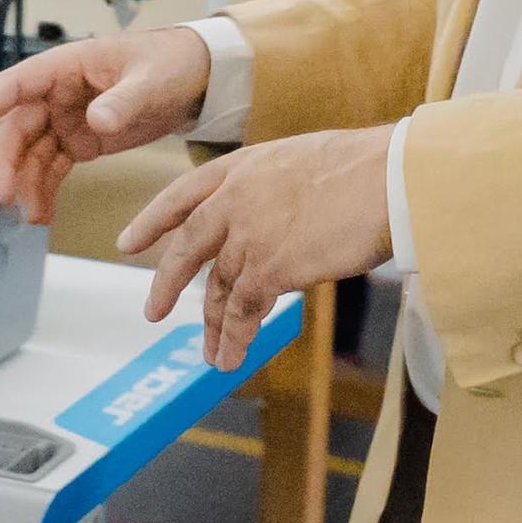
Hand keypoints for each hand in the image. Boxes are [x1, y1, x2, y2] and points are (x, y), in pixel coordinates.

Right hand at [0, 24, 214, 228]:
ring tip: (33, 218)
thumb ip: (124, 101)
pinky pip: (53, 167)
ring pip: (32, 153)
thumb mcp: (151, 80)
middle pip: (18, 127)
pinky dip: (45, 190)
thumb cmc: (170, 64)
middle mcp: (58, 92)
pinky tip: (43, 213)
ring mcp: (67, 118)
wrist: (196, 78)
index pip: (16, 84)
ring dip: (27, 184)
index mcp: (67, 66)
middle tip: (6, 197)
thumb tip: (96, 120)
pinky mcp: (81, 141)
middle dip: (8, 164)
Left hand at [117, 125, 394, 372]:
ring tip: (212, 357)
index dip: (153, 221)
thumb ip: (275, 192)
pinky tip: (231, 359)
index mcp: (242, 167)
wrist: (393, 178)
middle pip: (187, 247)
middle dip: (167, 282)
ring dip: (214, 328)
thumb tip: (280, 222)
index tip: (129, 242)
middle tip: (152, 312)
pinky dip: (235, 339)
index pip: (182, 195)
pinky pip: (242, 311)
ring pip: (219, 289)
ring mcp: (248, 234)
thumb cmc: (370, 168)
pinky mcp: (269, 267)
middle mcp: (235, 199)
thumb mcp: (304, 163)